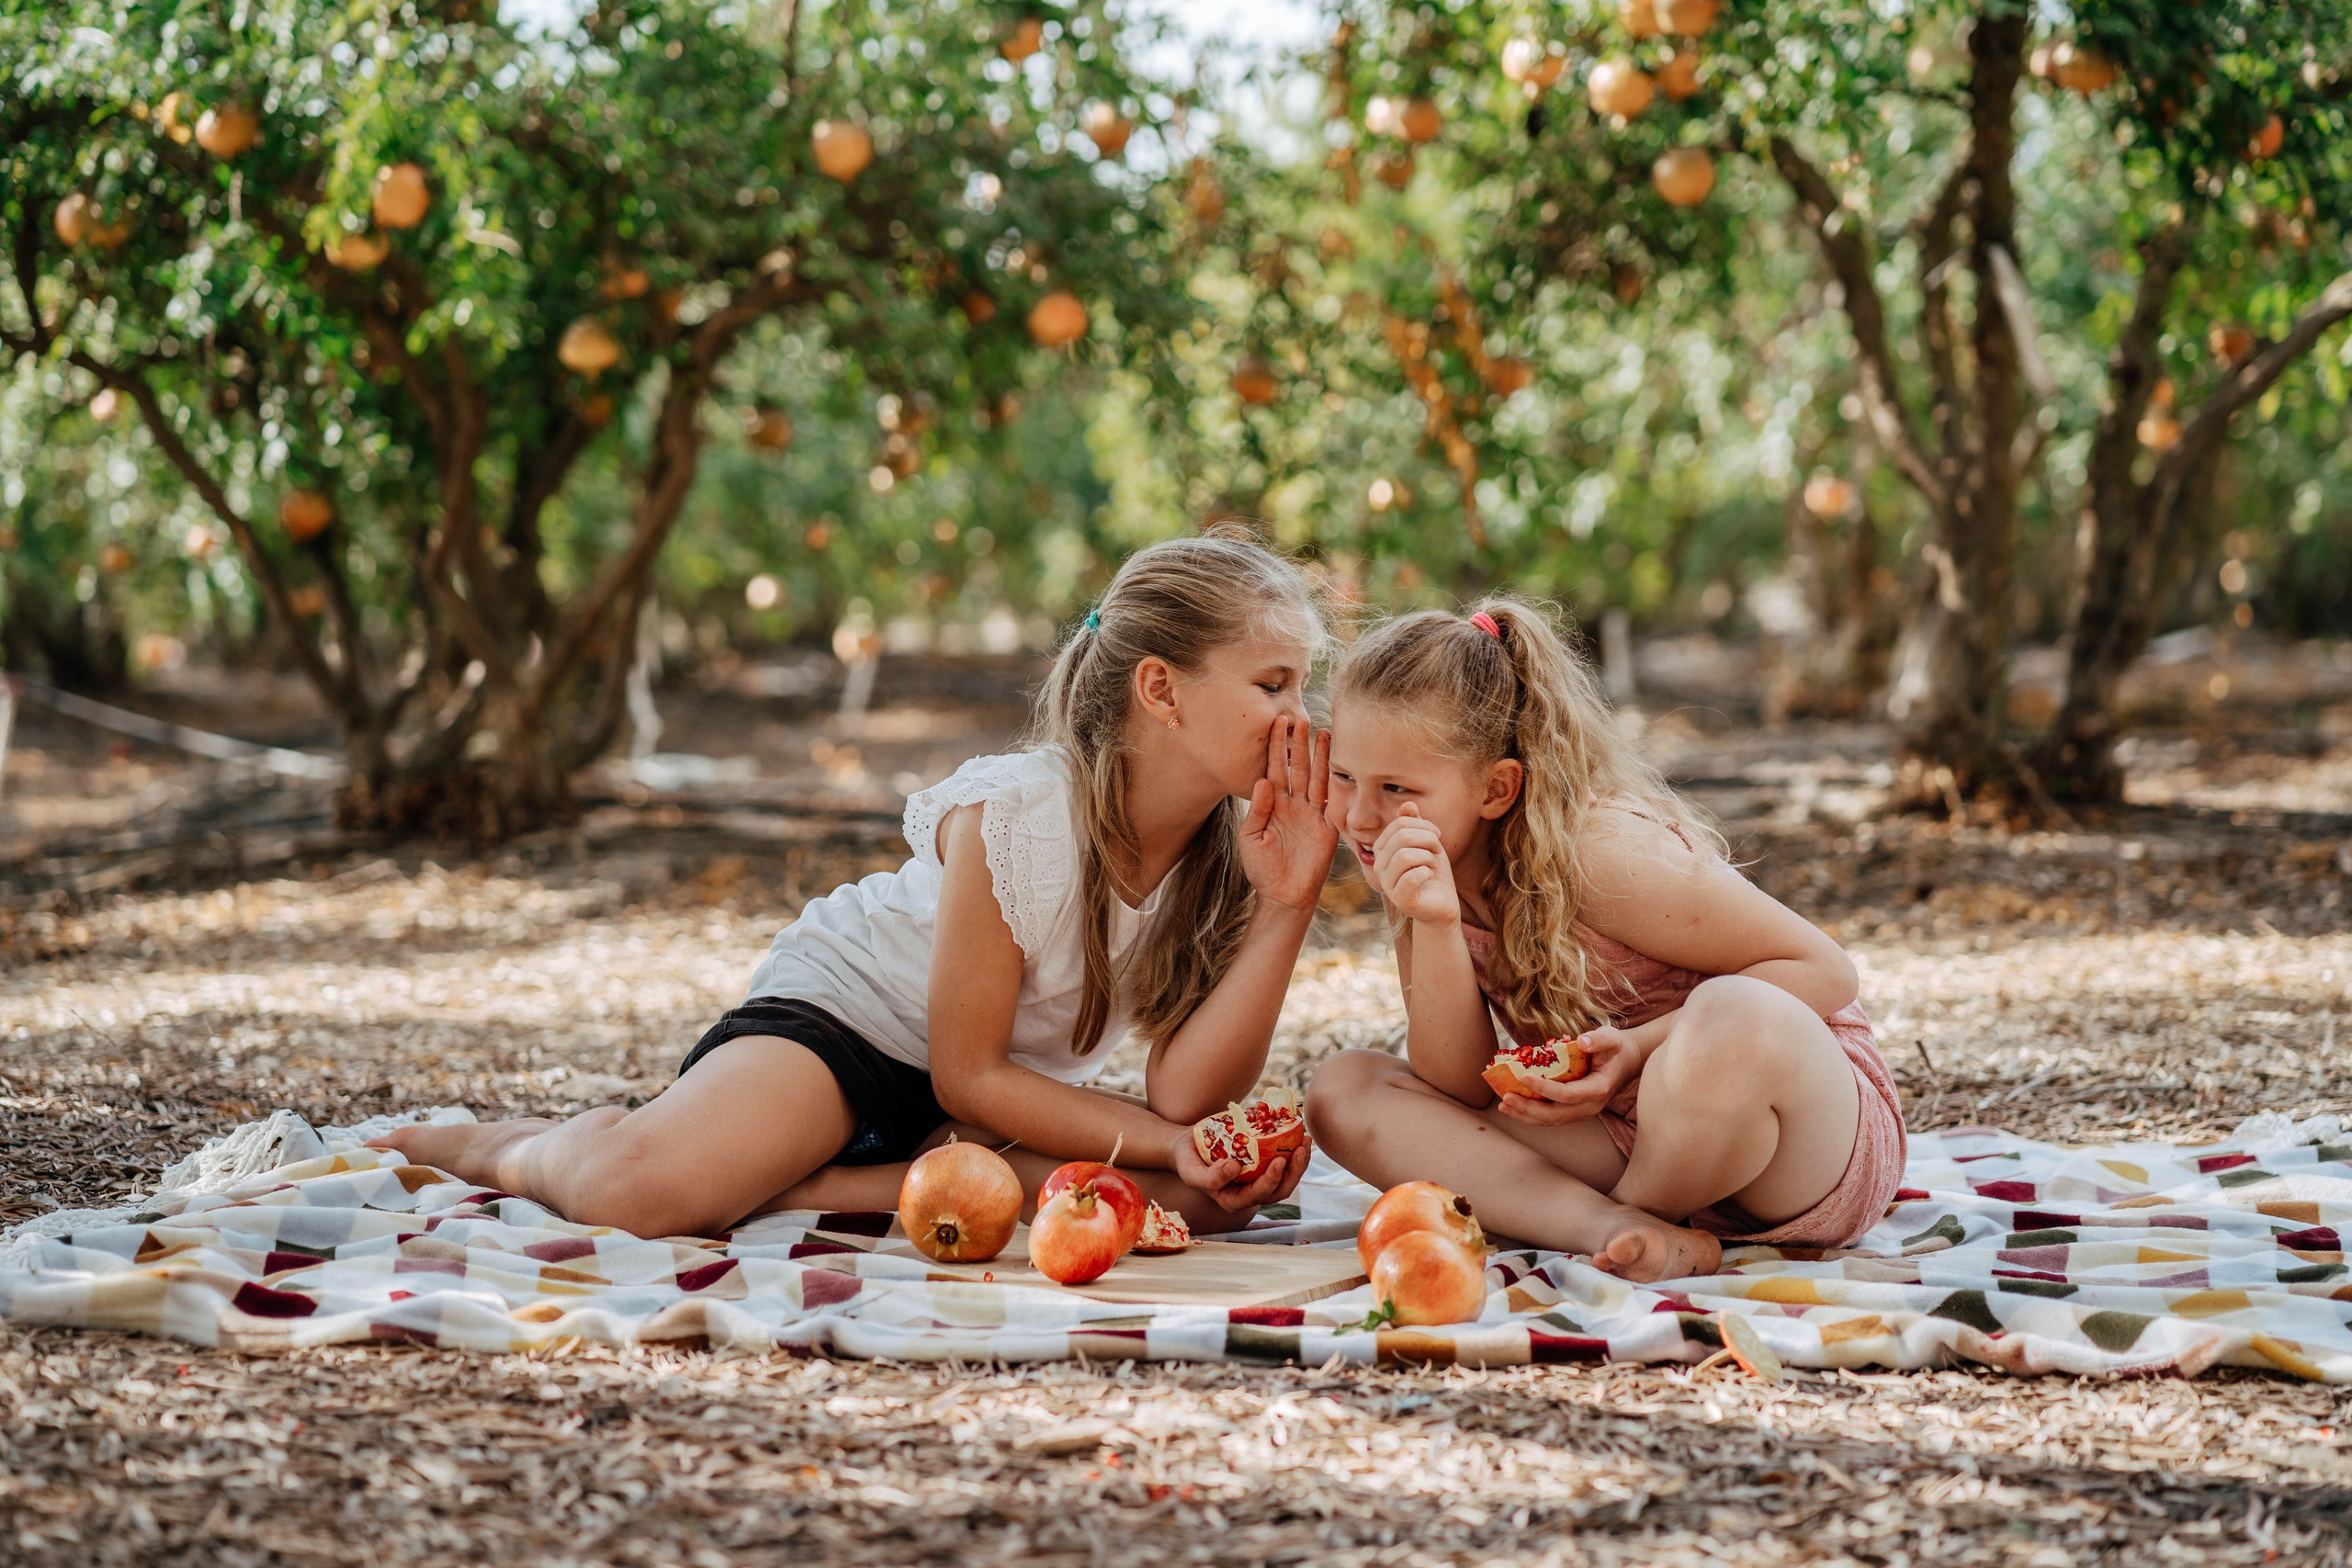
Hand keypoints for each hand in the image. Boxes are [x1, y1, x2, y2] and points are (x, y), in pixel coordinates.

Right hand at [1169, 1129, 1314, 1212]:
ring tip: (1305, 1140)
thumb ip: (1208, 1178)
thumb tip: (1234, 1169)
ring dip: (1300, 1162)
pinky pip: (1284, 1161)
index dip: (1271, 1180)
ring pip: (1287, 1178)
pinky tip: (1299, 1133)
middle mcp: (1250, 1193)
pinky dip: (1294, 1149)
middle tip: (1300, 1148)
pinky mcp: (1263, 1165)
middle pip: (1279, 1190)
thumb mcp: (1190, 1171)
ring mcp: (1259, 1179)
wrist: (1188, 1146)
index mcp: (1233, 1200)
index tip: (1277, 1160)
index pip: (1258, 1195)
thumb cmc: (1188, 1160)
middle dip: (1294, 1171)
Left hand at [1238, 717, 1336, 911]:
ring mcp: (1311, 813)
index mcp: (1272, 803)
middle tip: (1299, 717)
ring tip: (1323, 732)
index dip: (1275, 746)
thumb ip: (1257, 810)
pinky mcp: (1327, 827)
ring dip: (1320, 756)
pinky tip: (1338, 764)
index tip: (1276, 722)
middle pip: (1297, 766)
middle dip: (1298, 743)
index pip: (1274, 768)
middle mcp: (1293, 804)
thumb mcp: (1251, 838)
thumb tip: (1263, 781)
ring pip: (1317, 778)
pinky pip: (1331, 801)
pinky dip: (1335, 782)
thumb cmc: (1262, 869)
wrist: (1283, 895)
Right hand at [1370, 805, 1458, 926]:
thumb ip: (1415, 824)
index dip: (1424, 825)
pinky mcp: (1399, 899)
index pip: (1400, 823)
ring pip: (1405, 856)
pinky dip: (1427, 872)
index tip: (1437, 836)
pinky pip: (1412, 876)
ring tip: (1433, 864)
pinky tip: (1430, 876)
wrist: (1441, 903)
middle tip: (1437, 850)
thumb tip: (1408, 804)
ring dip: (1428, 857)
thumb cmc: (1432, 871)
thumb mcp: (1426, 843)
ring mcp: (1387, 883)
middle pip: (1402, 836)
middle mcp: (1379, 865)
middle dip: (1428, 839)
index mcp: (1382, 848)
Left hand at [1492, 1025, 1639, 1125]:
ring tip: (1503, 1105)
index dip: (1543, 1088)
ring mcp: (1582, 1112)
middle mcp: (1590, 1106)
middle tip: (1505, 1097)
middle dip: (1528, 1108)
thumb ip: (1598, 1039)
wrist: (1627, 1061)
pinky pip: (1551, 1117)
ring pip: (1551, 1120)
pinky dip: (1531, 1114)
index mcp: (1598, 1089)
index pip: (1567, 1094)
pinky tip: (1514, 1107)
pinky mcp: (1575, 1111)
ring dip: (1525, 1115)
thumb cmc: (1616, 1047)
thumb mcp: (1611, 1038)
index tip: (1522, 1076)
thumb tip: (1581, 1040)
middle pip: (1555, 1115)